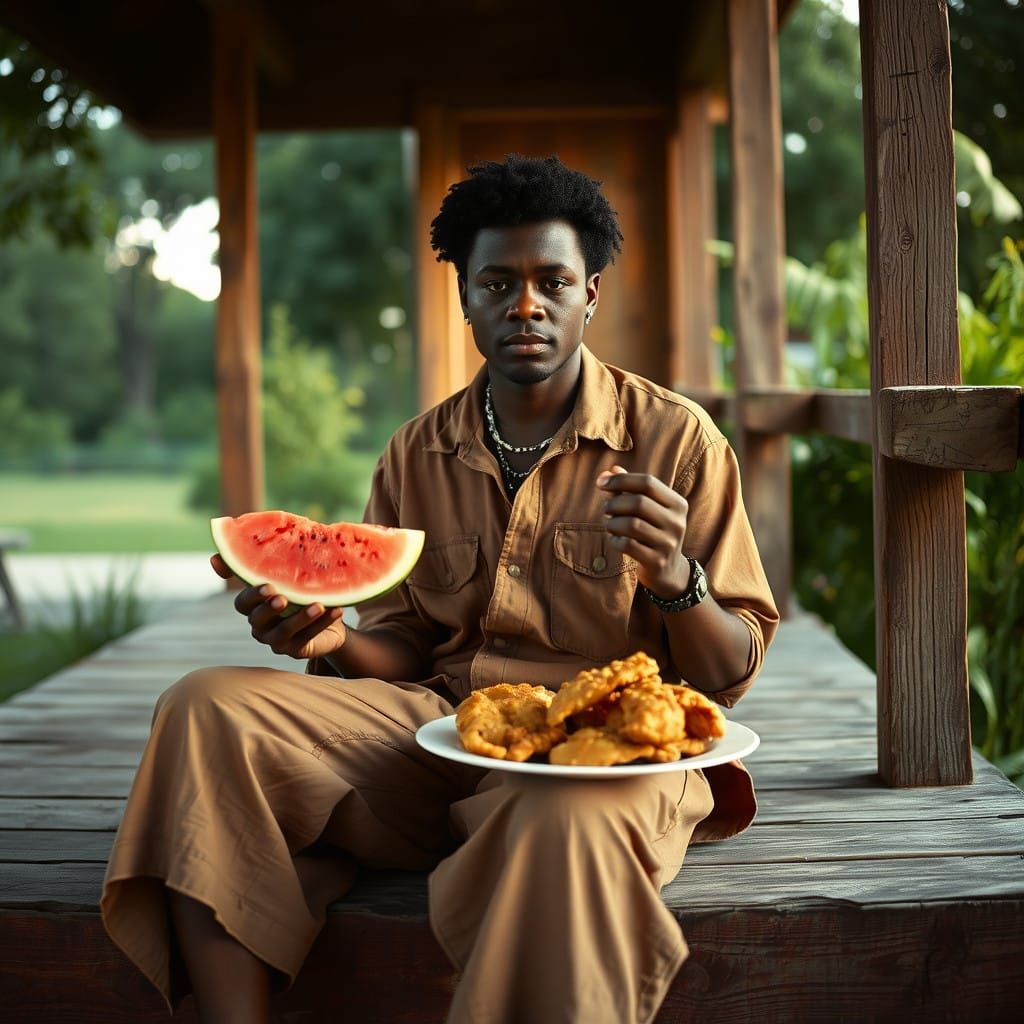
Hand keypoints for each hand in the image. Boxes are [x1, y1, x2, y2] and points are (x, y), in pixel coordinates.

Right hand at [210, 554, 347, 659]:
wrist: (326, 617)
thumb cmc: (298, 592)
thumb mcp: (282, 576)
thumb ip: (257, 565)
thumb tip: (214, 557)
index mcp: (253, 607)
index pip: (243, 603)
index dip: (252, 596)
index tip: (267, 586)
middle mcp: (260, 626)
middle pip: (258, 619)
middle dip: (270, 609)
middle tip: (283, 599)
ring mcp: (276, 641)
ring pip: (284, 631)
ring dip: (302, 618)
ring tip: (319, 605)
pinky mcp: (295, 650)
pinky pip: (308, 638)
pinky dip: (322, 623)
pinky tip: (336, 610)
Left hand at [595, 465, 691, 598]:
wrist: (668, 570)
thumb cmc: (651, 531)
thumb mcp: (646, 508)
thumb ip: (628, 488)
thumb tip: (610, 471)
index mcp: (677, 503)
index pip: (648, 482)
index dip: (621, 480)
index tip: (601, 483)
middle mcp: (677, 522)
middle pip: (639, 502)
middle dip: (614, 503)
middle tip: (605, 509)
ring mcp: (669, 543)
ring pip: (631, 524)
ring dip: (612, 523)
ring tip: (610, 525)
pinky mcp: (657, 561)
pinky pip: (628, 545)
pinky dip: (615, 540)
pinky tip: (615, 540)